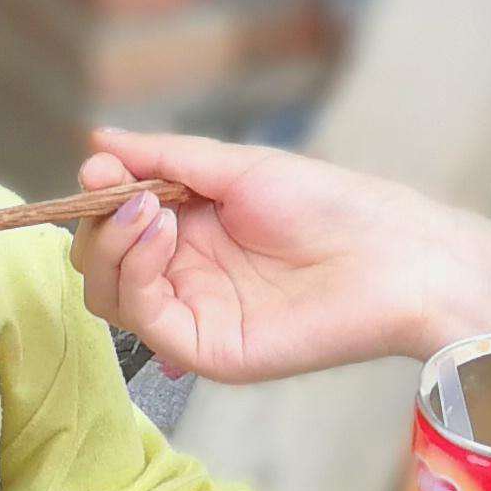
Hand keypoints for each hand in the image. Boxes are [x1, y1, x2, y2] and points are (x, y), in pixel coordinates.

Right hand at [68, 128, 478, 384]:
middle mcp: (186, 276)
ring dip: (113, 246)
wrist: (392, 255)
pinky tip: (161, 234)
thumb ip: (166, 158)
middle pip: (102, 265)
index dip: (99, 198)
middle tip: (117, 189)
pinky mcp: (207, 350)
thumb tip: (98, 141)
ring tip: (147, 209)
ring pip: (111, 296)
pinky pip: (147, 322)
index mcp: (192, 232)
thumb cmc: (330, 204)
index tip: (99, 168)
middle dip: (98, 224)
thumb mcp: (238, 167)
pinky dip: (138, 273)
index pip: (115, 225)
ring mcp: (194, 315)